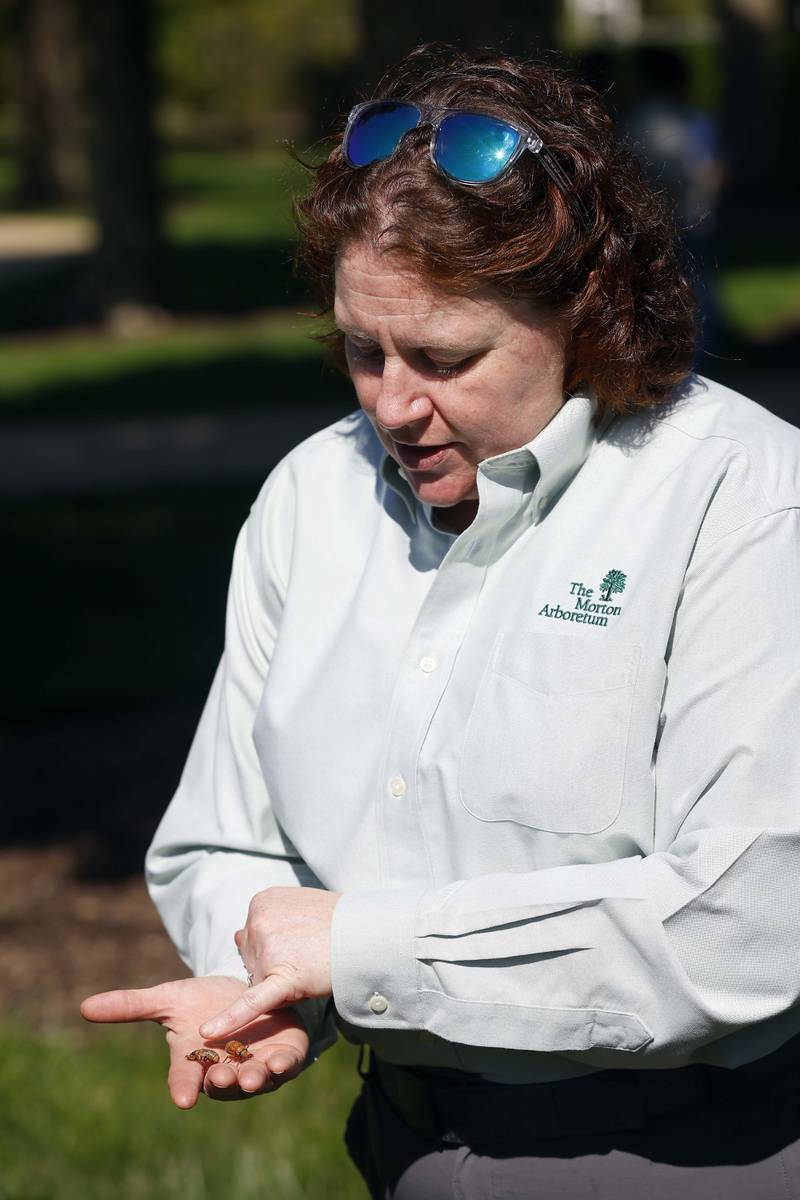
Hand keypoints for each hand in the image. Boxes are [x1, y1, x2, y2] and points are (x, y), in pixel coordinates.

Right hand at [80, 976, 308, 1108]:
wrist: (248, 991)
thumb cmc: (205, 1001)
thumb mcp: (169, 999)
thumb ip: (131, 1006)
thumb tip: (84, 1007)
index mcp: (195, 1060)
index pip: (184, 1080)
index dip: (183, 1088)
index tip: (182, 1098)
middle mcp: (225, 1070)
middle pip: (221, 1085)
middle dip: (221, 1083)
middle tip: (219, 1077)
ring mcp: (255, 1066)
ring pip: (253, 1082)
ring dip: (251, 1081)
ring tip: (249, 1076)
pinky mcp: (284, 1056)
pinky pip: (285, 1068)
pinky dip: (282, 1067)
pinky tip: (278, 1062)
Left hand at [198, 886, 340, 1040]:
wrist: (370, 932)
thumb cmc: (339, 920)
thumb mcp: (298, 905)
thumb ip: (266, 920)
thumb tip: (236, 937)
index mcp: (260, 902)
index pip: (252, 937)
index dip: (274, 948)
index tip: (298, 943)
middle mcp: (258, 921)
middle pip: (252, 959)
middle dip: (275, 964)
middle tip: (307, 954)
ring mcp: (268, 948)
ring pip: (260, 979)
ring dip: (280, 980)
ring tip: (311, 964)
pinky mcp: (283, 977)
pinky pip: (252, 1002)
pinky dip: (230, 1019)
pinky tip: (208, 1032)